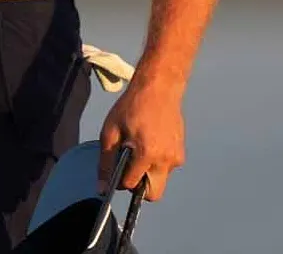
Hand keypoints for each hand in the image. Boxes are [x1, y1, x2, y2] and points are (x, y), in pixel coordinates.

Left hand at [97, 78, 185, 202]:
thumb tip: (102, 188)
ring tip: (139, 147)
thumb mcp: (110, 131)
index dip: (121, 180)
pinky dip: (157, 163)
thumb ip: (105, 162)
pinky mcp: (181, 152)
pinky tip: (150, 142)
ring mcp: (176, 156)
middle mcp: (165, 159)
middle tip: (130, 166)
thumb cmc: (133, 105)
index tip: (118, 168)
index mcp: (147, 153)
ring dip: (149, 173)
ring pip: (160, 181)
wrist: (159, 88)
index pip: (132, 185)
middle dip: (140, 187)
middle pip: (154, 194)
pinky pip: (167, 168)